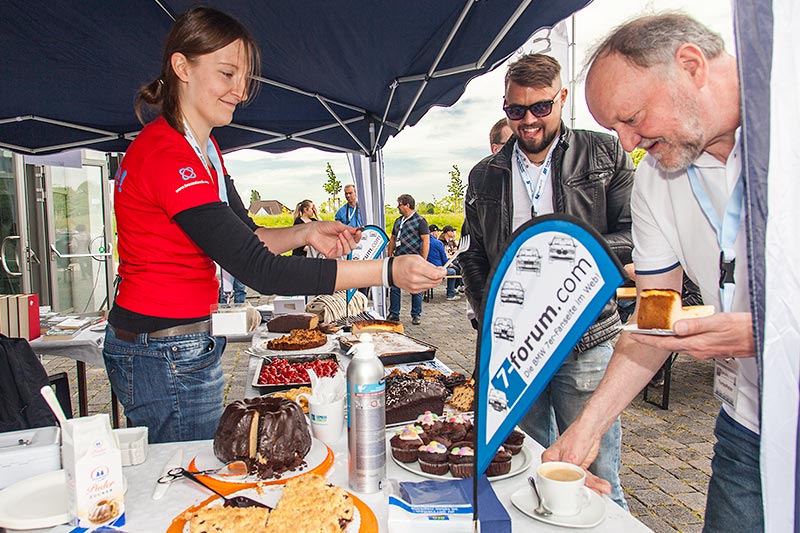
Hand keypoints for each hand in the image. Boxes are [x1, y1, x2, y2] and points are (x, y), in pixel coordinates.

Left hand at [306, 221, 360, 257]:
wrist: (312, 231)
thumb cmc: (322, 227)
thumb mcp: (337, 225)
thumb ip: (348, 228)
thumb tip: (357, 230)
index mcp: (345, 235)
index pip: (355, 238)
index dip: (358, 236)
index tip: (358, 232)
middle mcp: (342, 242)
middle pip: (353, 245)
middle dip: (350, 239)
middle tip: (345, 232)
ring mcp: (337, 248)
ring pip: (348, 251)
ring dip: (345, 243)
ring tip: (340, 236)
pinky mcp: (332, 253)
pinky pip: (339, 254)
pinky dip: (340, 248)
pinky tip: (337, 242)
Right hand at [391, 255, 445, 291]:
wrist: (391, 272)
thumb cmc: (402, 263)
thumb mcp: (417, 258)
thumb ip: (429, 264)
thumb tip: (440, 270)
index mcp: (417, 268)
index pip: (437, 274)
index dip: (443, 272)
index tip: (444, 269)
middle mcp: (416, 279)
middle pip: (436, 281)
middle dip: (440, 276)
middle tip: (438, 271)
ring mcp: (415, 286)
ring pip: (433, 285)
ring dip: (435, 280)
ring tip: (431, 274)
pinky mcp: (414, 291)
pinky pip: (427, 288)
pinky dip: (428, 283)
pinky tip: (424, 278)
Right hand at [542, 426, 610, 495]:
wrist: (591, 428)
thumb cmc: (577, 435)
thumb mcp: (571, 458)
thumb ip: (568, 473)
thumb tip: (566, 487)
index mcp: (550, 460)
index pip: (552, 479)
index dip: (563, 488)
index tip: (573, 494)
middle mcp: (559, 464)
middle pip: (568, 482)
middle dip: (583, 488)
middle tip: (592, 493)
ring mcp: (570, 466)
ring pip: (580, 481)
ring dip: (593, 486)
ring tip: (601, 489)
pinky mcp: (580, 467)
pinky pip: (587, 478)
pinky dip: (596, 482)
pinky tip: (602, 485)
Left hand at [630, 312, 753, 358]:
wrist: (758, 338)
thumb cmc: (741, 329)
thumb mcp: (717, 322)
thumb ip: (695, 325)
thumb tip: (676, 327)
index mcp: (696, 343)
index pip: (665, 342)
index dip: (647, 338)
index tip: (634, 335)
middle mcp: (697, 350)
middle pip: (668, 345)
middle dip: (651, 339)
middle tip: (637, 333)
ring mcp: (703, 351)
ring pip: (677, 345)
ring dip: (663, 339)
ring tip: (651, 333)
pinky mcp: (708, 350)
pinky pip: (686, 345)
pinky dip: (676, 340)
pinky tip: (675, 335)